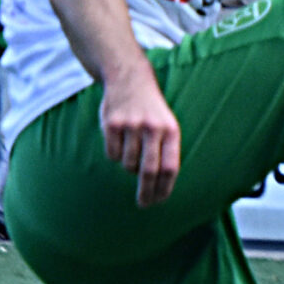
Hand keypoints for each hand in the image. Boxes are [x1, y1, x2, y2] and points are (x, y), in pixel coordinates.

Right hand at [100, 67, 181, 206]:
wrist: (130, 79)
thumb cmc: (151, 111)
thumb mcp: (167, 125)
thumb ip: (166, 152)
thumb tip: (161, 188)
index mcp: (171, 130)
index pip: (170, 167)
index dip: (164, 188)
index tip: (159, 201)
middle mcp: (152, 128)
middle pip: (149, 171)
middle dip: (146, 192)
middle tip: (143, 204)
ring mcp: (131, 125)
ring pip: (128, 164)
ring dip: (129, 166)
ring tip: (131, 149)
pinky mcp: (112, 124)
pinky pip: (112, 154)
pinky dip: (115, 155)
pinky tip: (119, 140)